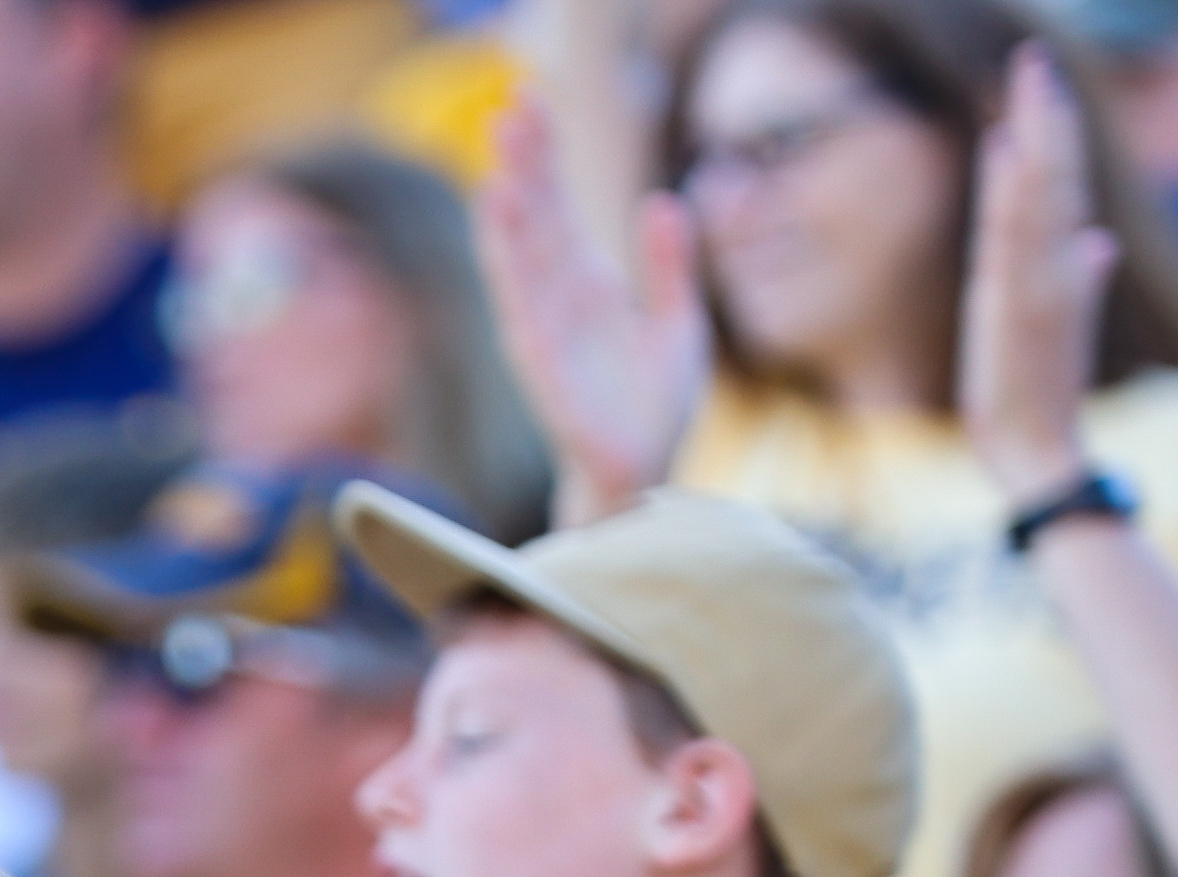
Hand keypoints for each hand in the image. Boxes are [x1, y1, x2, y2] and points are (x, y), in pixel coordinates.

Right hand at [475, 98, 705, 514]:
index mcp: (589, 284)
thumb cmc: (655, 406)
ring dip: (510, 201)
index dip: (545, 157)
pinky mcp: (541, 360)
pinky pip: (519, 298)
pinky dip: (507, 256)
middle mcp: (559, 299)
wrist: (647, 474)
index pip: (559, 207)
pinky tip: (497, 212)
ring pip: (521, 252)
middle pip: (535, 217)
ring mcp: (545, 327)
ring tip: (502, 150)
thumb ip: (671, 264)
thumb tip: (665, 199)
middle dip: (524, 162)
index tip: (530, 101)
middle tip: (511, 104)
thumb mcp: (680, 322)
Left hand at [957, 47, 1110, 499]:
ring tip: (1028, 84)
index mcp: (1059, 269)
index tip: (1036, 92)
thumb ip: (1080, 282)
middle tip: (1034, 60)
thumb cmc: (1042, 394)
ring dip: (1035, 135)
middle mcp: (1053, 266)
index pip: (1055, 191)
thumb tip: (1100, 242)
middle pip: (1052, 175)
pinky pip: (1016, 233)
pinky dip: (1011, 188)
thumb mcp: (1058, 331)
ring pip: (1040, 192)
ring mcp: (1040, 280)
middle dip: (1045, 116)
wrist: (1040, 449)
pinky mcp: (1022, 304)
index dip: (1049, 138)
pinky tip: (1003, 147)